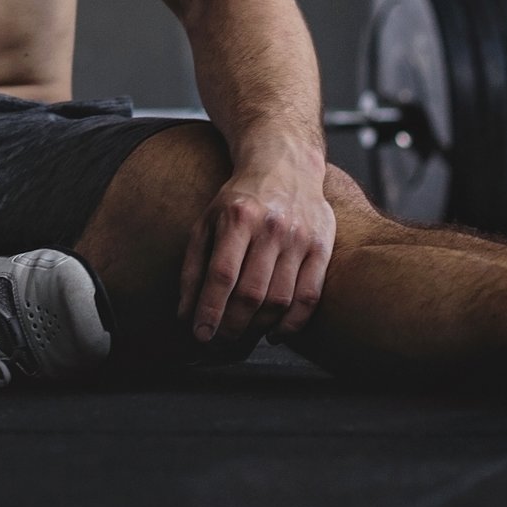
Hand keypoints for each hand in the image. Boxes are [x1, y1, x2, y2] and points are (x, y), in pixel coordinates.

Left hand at [178, 154, 335, 344]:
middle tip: (219, 342)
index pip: (222, 274)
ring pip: (280, 298)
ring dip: (258, 328)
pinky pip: (310, 297)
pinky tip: (274, 333)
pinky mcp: (322, 247)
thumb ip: (194, 267)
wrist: (286, 165)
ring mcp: (300, 238)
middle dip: (232, 326)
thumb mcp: (207, 222)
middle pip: (251, 292)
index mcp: (239, 217)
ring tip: (243, 336)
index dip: (210, 309)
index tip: (200, 334)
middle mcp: (272, 227)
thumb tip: (185, 314)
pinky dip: (292, 324)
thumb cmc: (240, 199)